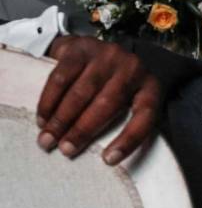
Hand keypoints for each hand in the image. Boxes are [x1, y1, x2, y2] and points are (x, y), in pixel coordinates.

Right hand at [38, 35, 160, 164]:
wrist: (101, 50)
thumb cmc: (118, 86)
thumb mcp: (132, 101)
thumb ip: (127, 122)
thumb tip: (107, 158)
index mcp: (151, 88)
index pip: (144, 119)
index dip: (127, 141)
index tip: (108, 160)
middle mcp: (133, 68)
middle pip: (107, 105)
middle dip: (82, 130)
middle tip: (65, 150)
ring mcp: (107, 55)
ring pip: (81, 92)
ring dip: (61, 119)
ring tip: (48, 139)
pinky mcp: (81, 47)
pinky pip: (62, 78)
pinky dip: (50, 101)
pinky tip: (43, 117)